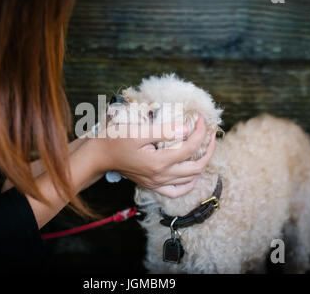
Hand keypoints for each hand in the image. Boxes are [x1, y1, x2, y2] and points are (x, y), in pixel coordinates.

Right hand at [88, 114, 215, 197]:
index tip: (201, 118)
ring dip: (201, 164)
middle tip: (209, 133)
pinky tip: (191, 174)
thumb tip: (186, 128)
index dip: (200, 131)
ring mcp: (157, 183)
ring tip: (204, 148)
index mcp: (158, 162)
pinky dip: (188, 184)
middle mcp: (160, 176)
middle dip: (208, 149)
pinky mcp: (152, 186)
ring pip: (190, 180)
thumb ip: (164, 130)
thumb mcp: (138, 131)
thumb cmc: (116, 140)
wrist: (100, 156)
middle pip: (196, 166)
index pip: (190, 147)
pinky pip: (176, 191)